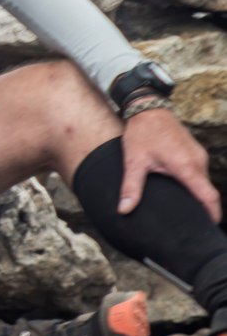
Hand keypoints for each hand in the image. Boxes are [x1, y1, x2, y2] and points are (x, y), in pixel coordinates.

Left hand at [119, 106, 219, 220]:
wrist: (148, 108)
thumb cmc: (142, 133)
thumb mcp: (134, 162)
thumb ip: (131, 187)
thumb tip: (124, 209)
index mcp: (186, 166)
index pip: (208, 196)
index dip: (212, 213)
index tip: (209, 227)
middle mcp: (198, 161)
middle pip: (207, 191)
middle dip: (202, 207)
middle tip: (193, 223)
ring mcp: (199, 155)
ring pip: (203, 181)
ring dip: (197, 194)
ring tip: (186, 210)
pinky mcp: (196, 151)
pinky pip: (199, 172)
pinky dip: (194, 183)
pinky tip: (181, 190)